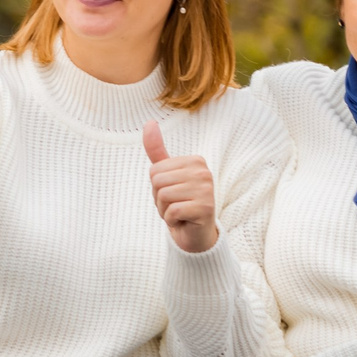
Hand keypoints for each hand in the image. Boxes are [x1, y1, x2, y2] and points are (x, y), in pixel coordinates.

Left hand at [142, 121, 218, 253]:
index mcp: (195, 161)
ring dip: (165, 210)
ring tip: (179, 212)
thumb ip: (157, 151)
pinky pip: (171, 212)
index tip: (173, 194)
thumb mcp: (167, 175)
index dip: (157, 187)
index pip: (155, 171)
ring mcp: (207, 189)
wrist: (195, 234)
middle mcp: (204, 172)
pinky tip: (184, 221)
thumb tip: (149, 122)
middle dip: (159, 199)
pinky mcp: (205, 208)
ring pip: (163, 196)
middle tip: (175, 205)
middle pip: (157, 182)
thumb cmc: (180, 202)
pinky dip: (171, 221)